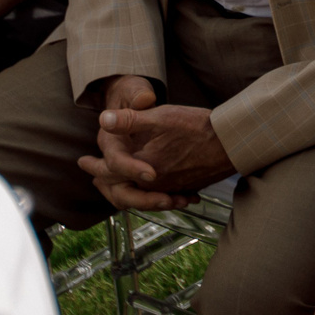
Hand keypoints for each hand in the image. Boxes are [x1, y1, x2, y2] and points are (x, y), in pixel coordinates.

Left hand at [77, 101, 233, 212]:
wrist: (231, 142)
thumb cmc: (197, 127)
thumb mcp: (162, 116)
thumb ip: (131, 120)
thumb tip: (103, 119)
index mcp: (143, 165)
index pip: (109, 171)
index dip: (94, 165)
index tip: (82, 161)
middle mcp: (154, 183)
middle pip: (121, 191)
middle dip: (105, 184)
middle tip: (93, 176)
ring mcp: (170, 187)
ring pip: (139, 196)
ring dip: (124, 190)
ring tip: (117, 184)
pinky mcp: (184, 187)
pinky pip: (160, 197)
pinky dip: (148, 195)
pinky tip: (152, 189)